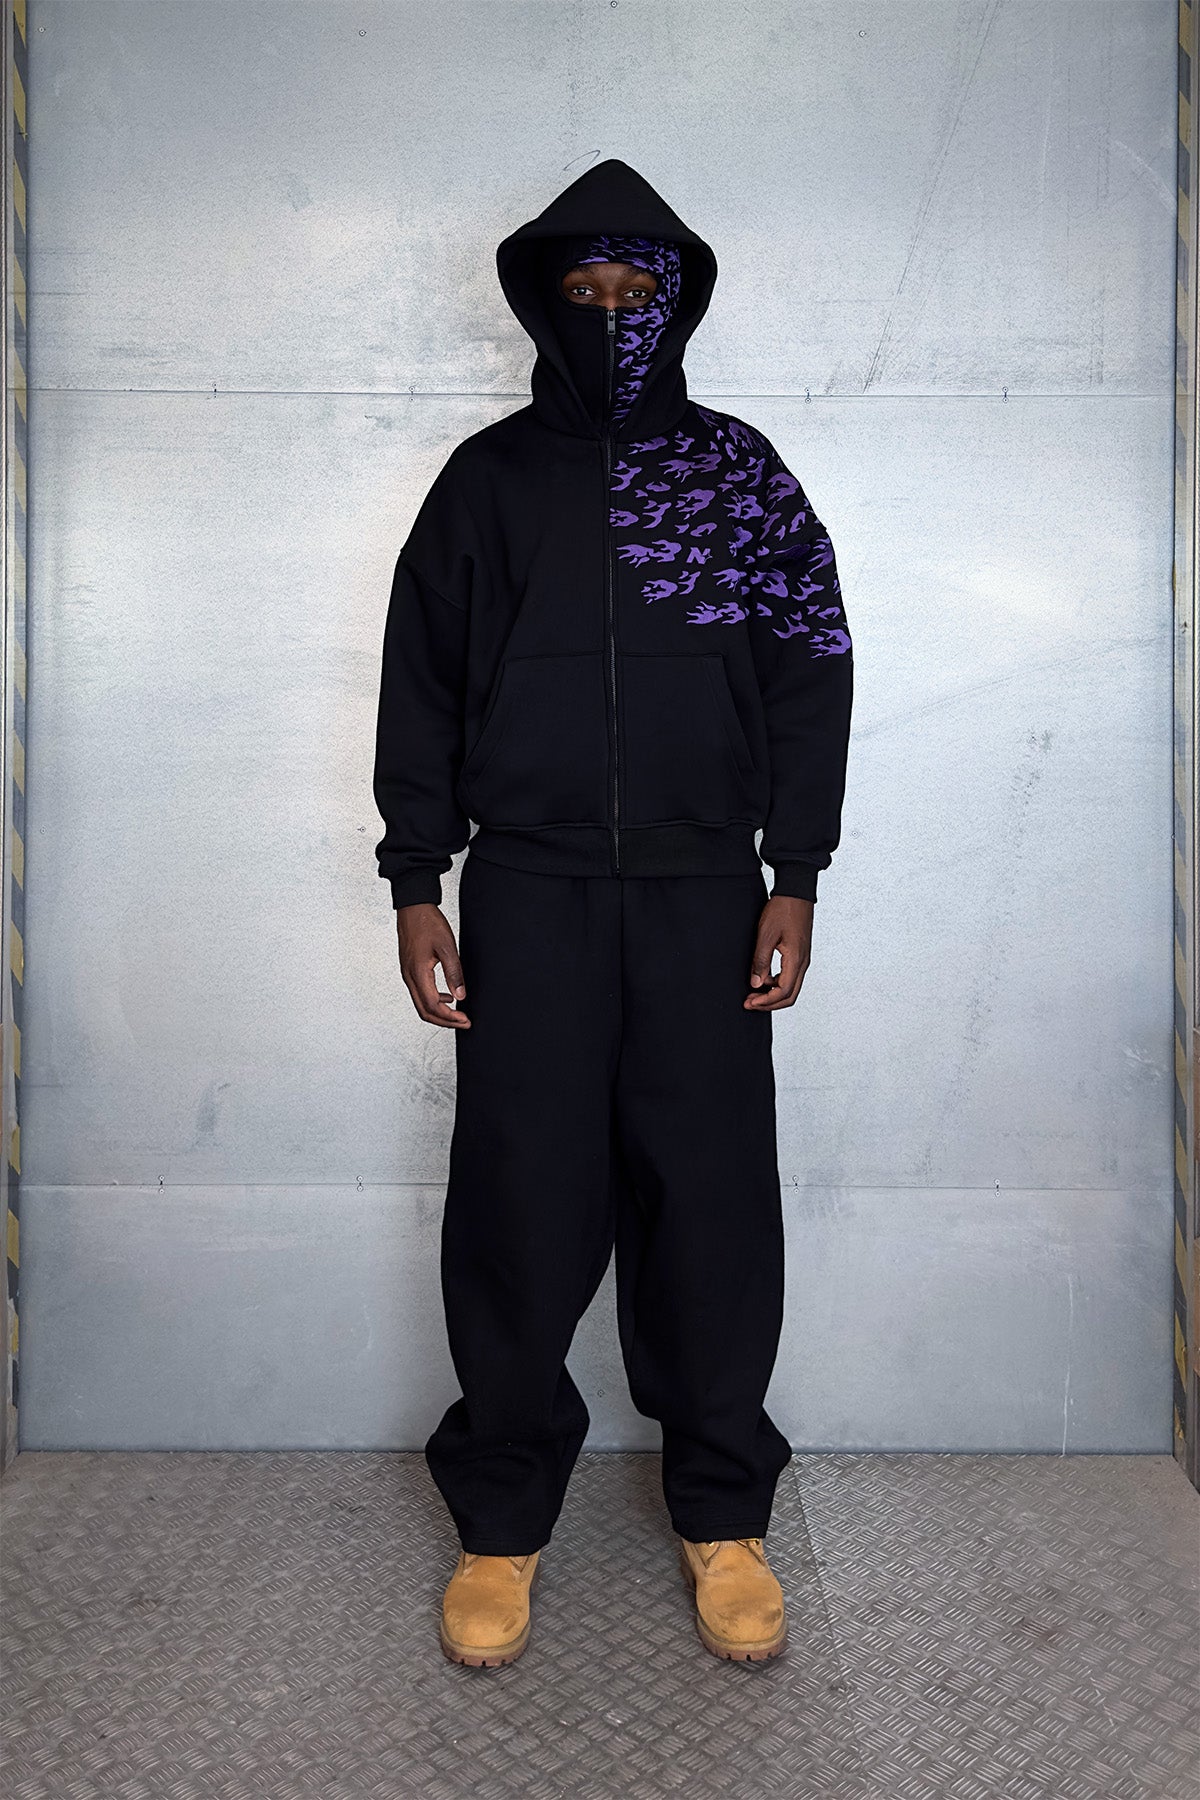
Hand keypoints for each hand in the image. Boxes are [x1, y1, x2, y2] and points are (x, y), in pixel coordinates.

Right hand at [395, 903, 470, 1027]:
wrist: (413, 907)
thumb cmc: (427, 922)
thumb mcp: (447, 946)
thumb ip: (454, 972)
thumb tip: (460, 995)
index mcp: (418, 973)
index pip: (433, 1006)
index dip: (450, 1017)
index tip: (465, 1020)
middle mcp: (409, 977)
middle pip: (424, 1011)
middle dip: (445, 1021)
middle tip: (463, 1022)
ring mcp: (407, 974)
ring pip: (421, 1004)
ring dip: (439, 1012)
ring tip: (457, 1013)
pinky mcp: (409, 969)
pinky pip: (419, 992)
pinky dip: (433, 1000)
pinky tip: (447, 996)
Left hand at [744, 896, 812, 1009]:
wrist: (796, 893)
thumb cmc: (783, 910)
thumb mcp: (766, 935)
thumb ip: (761, 961)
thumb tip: (756, 983)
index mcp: (796, 960)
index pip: (783, 992)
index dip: (765, 1001)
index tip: (750, 1002)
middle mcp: (803, 963)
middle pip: (790, 996)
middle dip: (769, 1003)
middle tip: (750, 1003)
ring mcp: (803, 959)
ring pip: (791, 988)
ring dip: (773, 994)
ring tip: (754, 992)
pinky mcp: (800, 954)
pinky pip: (790, 977)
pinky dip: (777, 984)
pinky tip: (763, 978)